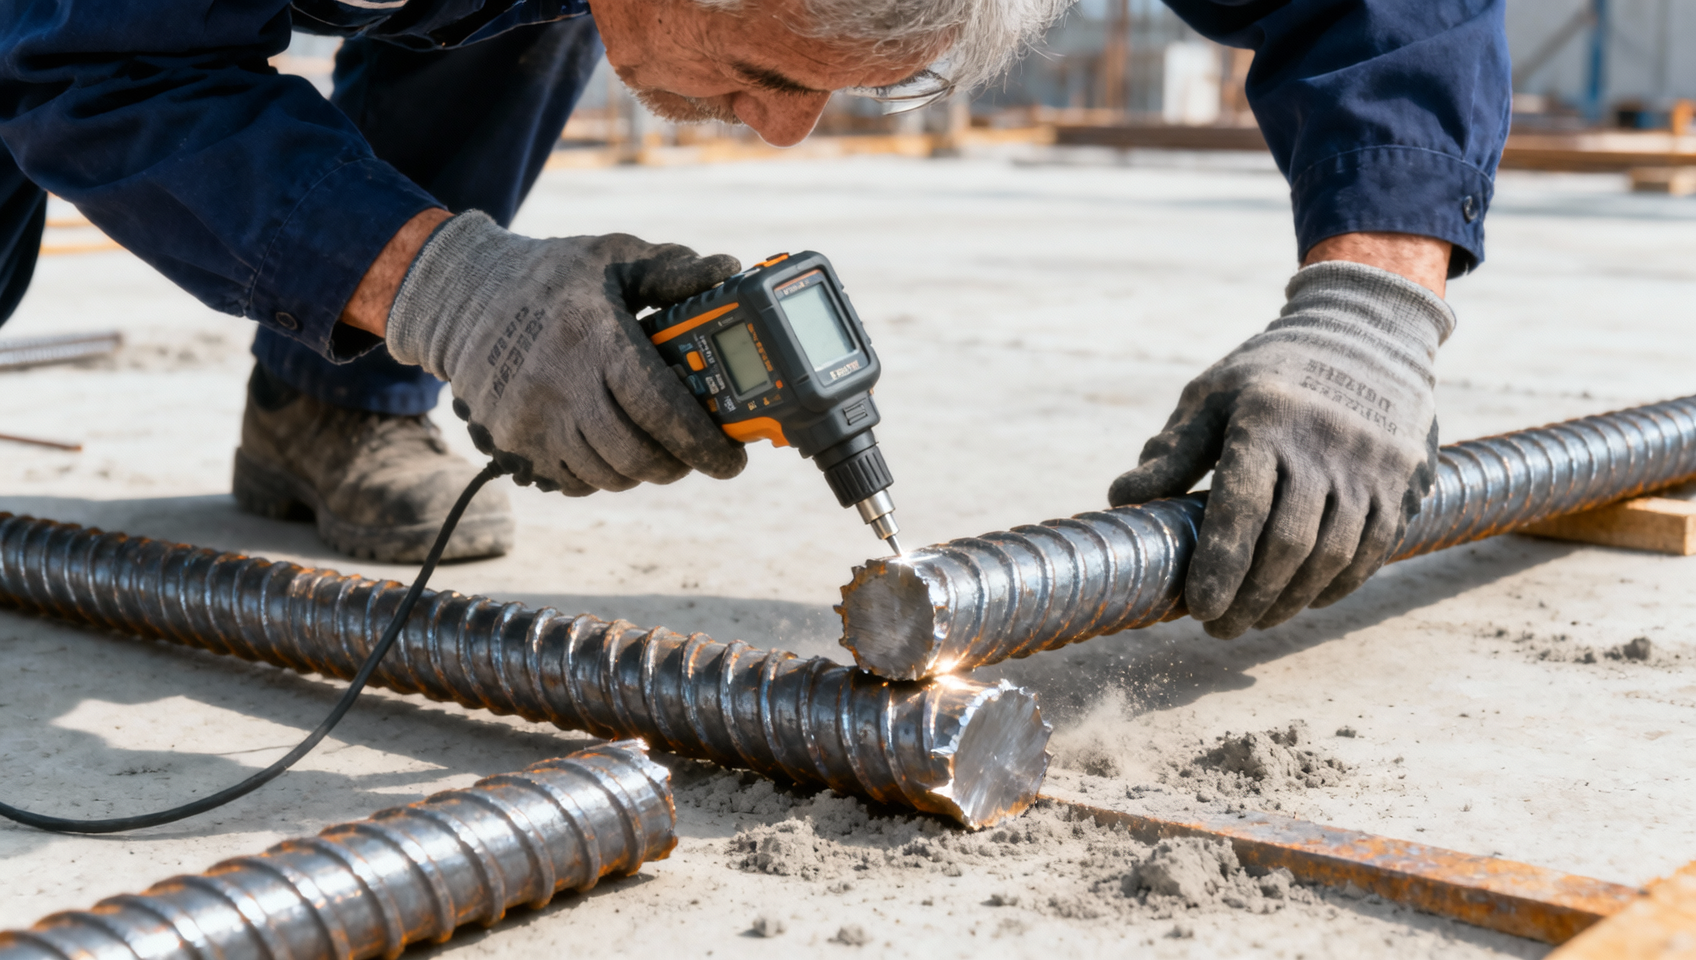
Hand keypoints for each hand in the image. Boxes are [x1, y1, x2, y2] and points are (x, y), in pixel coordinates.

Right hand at [384, 211, 745, 494]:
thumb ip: (672, 270)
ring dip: (644, 469)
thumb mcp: (612, 257)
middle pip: (638, 454)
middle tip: (700, 454)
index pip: (661, 408)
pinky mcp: (512, 443)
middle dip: (680, 463)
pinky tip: (614, 449)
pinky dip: (604, 474)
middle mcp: (561, 386)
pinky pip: (574, 481)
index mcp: (595, 339)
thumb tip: (728, 271)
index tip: (731, 459)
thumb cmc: (550, 275)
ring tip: (659, 447)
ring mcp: (532, 421)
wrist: (460, 295)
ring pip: (609, 474)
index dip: (703, 442)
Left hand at [1108, 261, 1454, 638]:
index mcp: (1267, 420)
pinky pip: (1372, 550)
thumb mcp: (1212, 396)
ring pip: (1332, 555)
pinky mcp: (1404, 480)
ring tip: (1255, 620)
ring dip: (1290, 600)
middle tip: (1218, 627)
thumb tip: (1121, 500)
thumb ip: (1172, 452)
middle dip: (1250, 597)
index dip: (1220, 565)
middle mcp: (1325, 443)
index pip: (1242, 508)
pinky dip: (1336, 585)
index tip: (1198, 608)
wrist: (1369, 332)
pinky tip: (1305, 600)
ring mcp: (1371, 465)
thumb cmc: (1270, 372)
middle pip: (1288, 544)